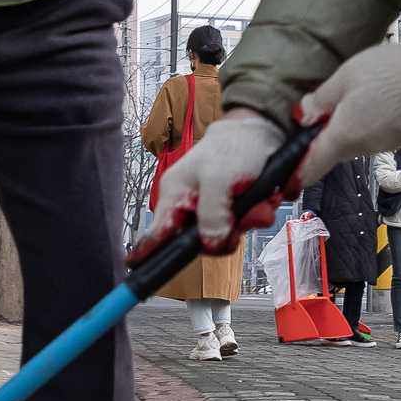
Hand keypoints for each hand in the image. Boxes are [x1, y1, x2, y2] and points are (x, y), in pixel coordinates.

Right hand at [146, 111, 288, 255]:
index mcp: (176, 194)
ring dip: (248, 219)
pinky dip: (258, 212)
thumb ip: (211, 214)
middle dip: (227, 232)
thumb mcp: (220, 179)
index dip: (147, 253)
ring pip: (227, 234)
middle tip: (241, 217)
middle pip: (200, 241)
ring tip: (258, 199)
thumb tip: (209, 244)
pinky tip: (264, 197)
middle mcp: (190, 203)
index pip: (157, 232)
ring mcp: (212, 206)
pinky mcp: (232, 207)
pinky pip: (245, 223)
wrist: (262, 132)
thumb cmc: (234, 147)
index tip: (136, 269)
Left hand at [294, 43, 400, 186]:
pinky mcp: (400, 138)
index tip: (289, 179)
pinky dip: (370, 124)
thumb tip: (303, 114)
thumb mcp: (342, 79)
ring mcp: (384, 145)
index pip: (313, 166)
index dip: (299, 173)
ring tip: (353, 99)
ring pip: (357, 142)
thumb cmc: (388, 73)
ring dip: (350, 128)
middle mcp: (363, 148)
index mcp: (343, 137)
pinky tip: (375, 101)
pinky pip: (377, 135)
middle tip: (321, 114)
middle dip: (326, 137)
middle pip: (335, 151)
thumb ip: (319, 101)